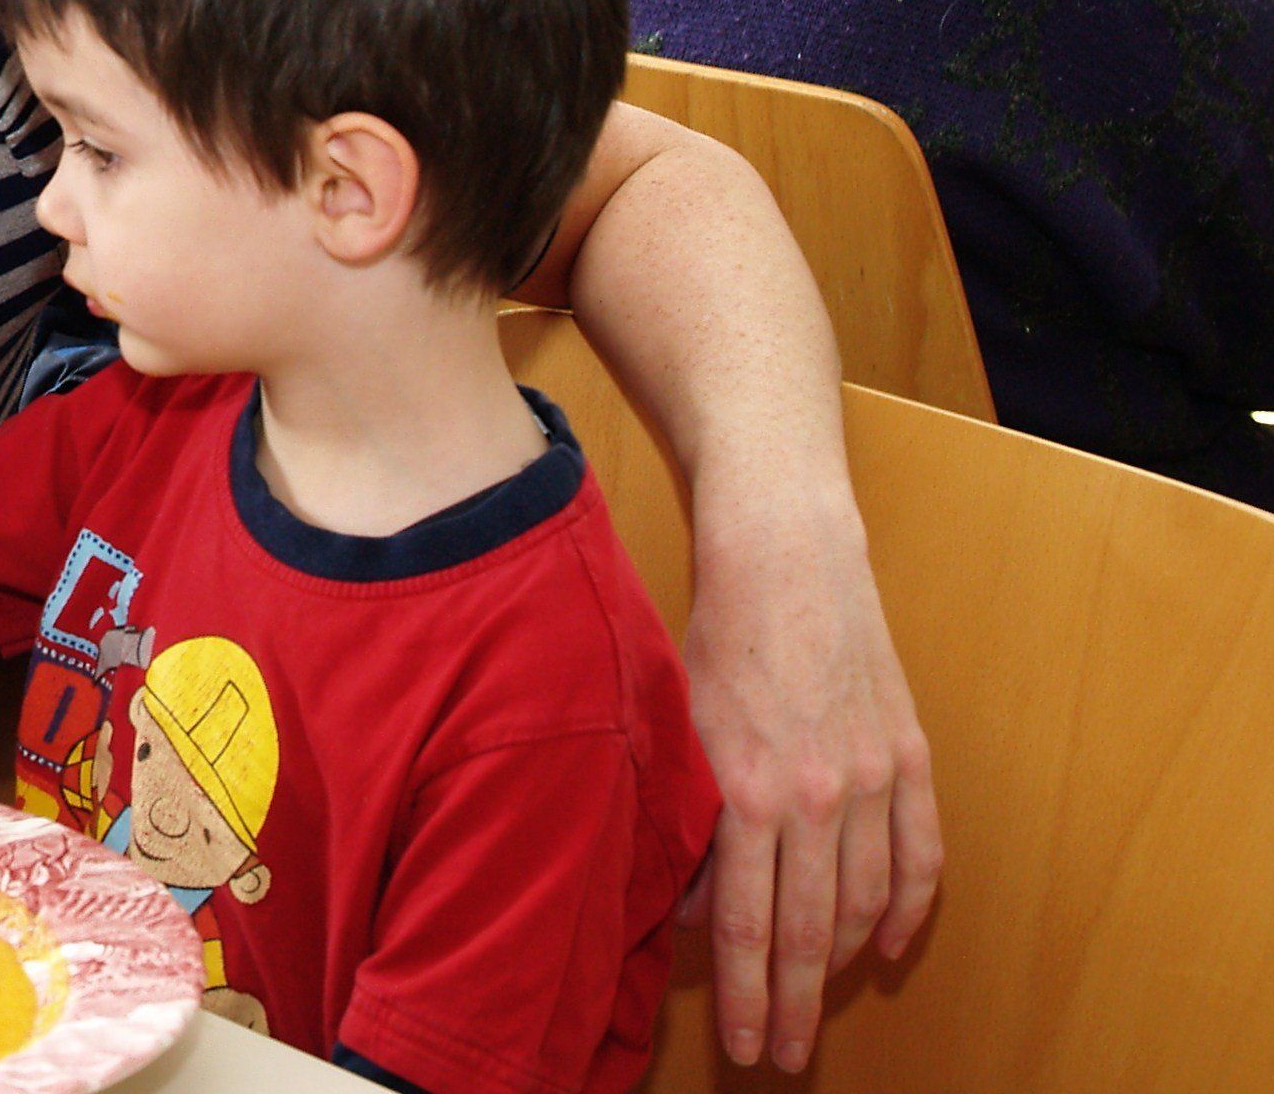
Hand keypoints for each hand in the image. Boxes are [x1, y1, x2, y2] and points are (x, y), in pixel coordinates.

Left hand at [679, 506, 939, 1074]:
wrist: (786, 557)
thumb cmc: (716, 636)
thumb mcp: (679, 729)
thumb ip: (688, 819)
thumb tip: (686, 903)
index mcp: (750, 792)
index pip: (750, 926)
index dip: (750, 996)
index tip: (748, 1045)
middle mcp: (817, 796)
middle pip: (811, 931)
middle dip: (796, 1004)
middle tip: (784, 1055)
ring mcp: (872, 777)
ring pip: (866, 902)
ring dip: (846, 963)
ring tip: (824, 1003)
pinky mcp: (909, 753)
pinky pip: (920, 854)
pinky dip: (908, 908)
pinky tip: (890, 945)